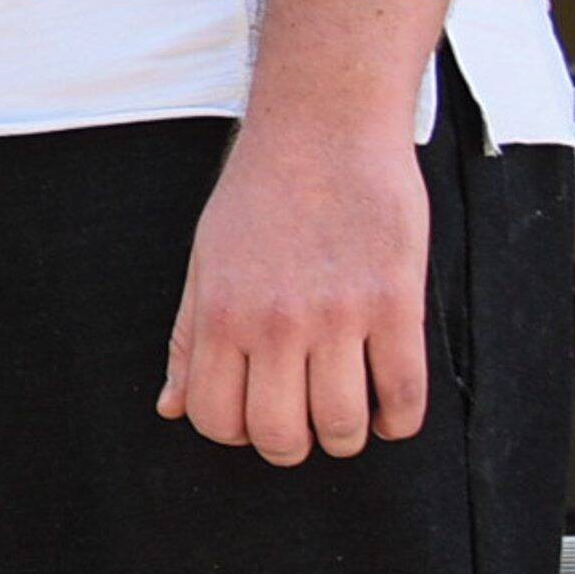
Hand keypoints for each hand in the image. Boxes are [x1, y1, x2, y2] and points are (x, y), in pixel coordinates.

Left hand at [157, 114, 431, 464]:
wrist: (324, 126)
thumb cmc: (261, 191)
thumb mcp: (205, 260)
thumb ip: (187, 338)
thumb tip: (171, 407)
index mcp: (220, 312)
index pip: (215, 419)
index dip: (236, 434)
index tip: (257, 417)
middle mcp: (273, 321)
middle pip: (279, 436)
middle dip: (291, 447)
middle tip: (304, 424)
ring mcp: (337, 315)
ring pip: (341, 426)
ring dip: (346, 437)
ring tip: (348, 415)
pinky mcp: (395, 303)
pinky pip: (403, 396)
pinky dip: (398, 420)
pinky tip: (389, 406)